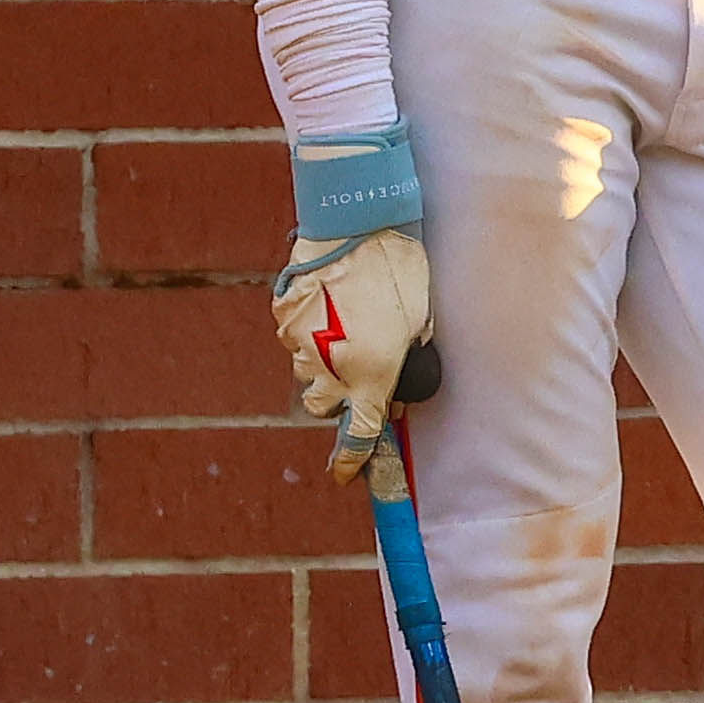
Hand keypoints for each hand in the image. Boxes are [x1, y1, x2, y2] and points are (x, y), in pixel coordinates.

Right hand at [272, 226, 437, 478]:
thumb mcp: (420, 325)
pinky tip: (329, 306)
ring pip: (305, 371)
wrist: (360, 227)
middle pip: (322, 404)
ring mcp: (300, 343)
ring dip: (322, 363)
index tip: (343, 476)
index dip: (351, 460)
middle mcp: (330, 366)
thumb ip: (405, 365)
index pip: (359, 433)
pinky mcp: (282, 317)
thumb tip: (393, 394)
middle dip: (336, 396)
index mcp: (371, 373)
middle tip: (356, 371)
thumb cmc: (402, 274)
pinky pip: (292, 339)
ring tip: (347, 326)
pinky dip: (307, 333)